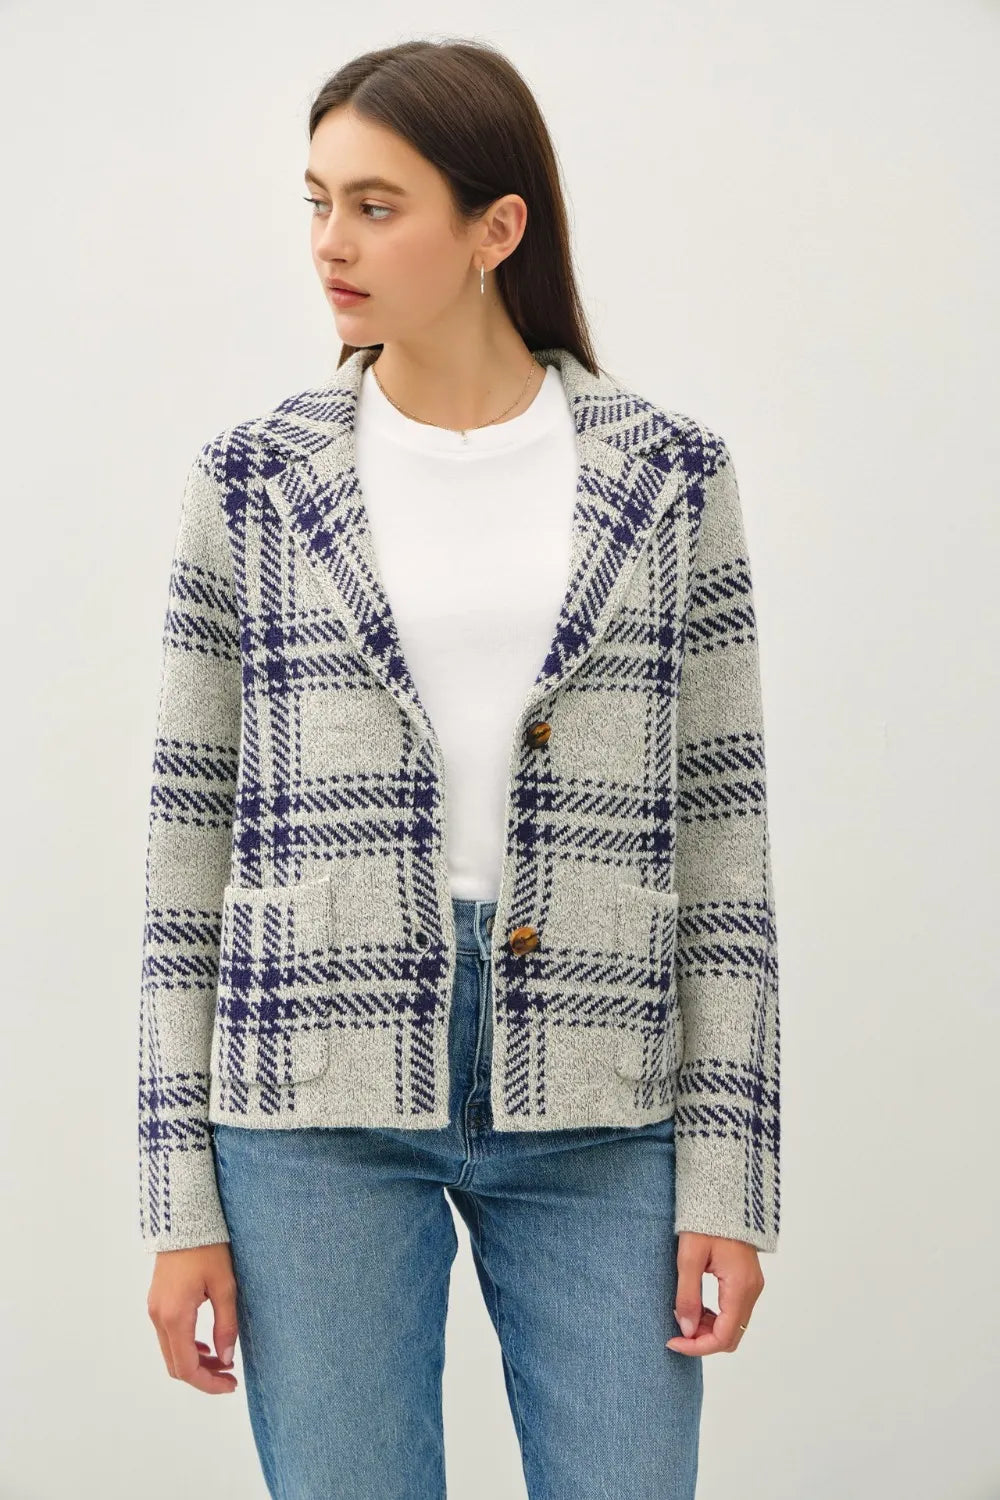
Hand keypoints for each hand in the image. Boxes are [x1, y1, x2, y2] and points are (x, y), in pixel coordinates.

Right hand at [147, 1241, 239, 1393]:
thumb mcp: (225, 1286)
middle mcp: (159, 1317)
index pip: (187, 1367)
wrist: (183, 1218)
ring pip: (171, 1352)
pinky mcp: (157, 1303)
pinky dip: (186, 1346)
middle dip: (203, 1376)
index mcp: (175, 1316)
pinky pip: (168, 1336)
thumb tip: (226, 1360)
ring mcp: (155, 1310)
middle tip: (230, 1376)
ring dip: (195, 1362)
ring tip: (222, 1361)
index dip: (208, 1383)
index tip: (231, 1385)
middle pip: (176, 1365)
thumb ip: (226, 1326)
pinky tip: (206, 1343)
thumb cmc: (208, 1248)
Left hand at [666, 1231, 764, 1355]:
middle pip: (731, 1336)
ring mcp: (752, 1286)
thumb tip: (687, 1330)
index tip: (673, 1341)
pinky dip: (716, 1317)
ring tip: (683, 1314)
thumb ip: (688, 1296)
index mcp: (740, 1287)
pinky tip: (696, 1305)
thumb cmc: (705, 1221)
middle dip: (703, 1340)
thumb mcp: (689, 1258)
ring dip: (708, 1329)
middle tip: (677, 1330)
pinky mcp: (747, 1281)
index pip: (723, 1336)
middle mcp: (752, 1290)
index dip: (698, 1347)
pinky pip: (734, 1311)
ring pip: (734, 1326)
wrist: (722, 1195)